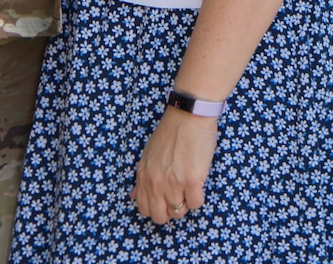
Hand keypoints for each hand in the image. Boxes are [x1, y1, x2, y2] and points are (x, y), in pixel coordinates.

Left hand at [133, 107, 216, 224]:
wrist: (189, 116)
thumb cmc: (171, 132)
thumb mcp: (148, 155)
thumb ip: (142, 178)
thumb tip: (133, 196)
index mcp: (144, 176)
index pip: (144, 209)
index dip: (156, 208)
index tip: (165, 200)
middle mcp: (156, 182)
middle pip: (160, 216)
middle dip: (170, 212)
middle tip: (179, 197)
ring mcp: (174, 183)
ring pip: (179, 212)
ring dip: (186, 203)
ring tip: (190, 187)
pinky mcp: (192, 180)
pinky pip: (196, 203)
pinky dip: (198, 198)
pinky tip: (198, 184)